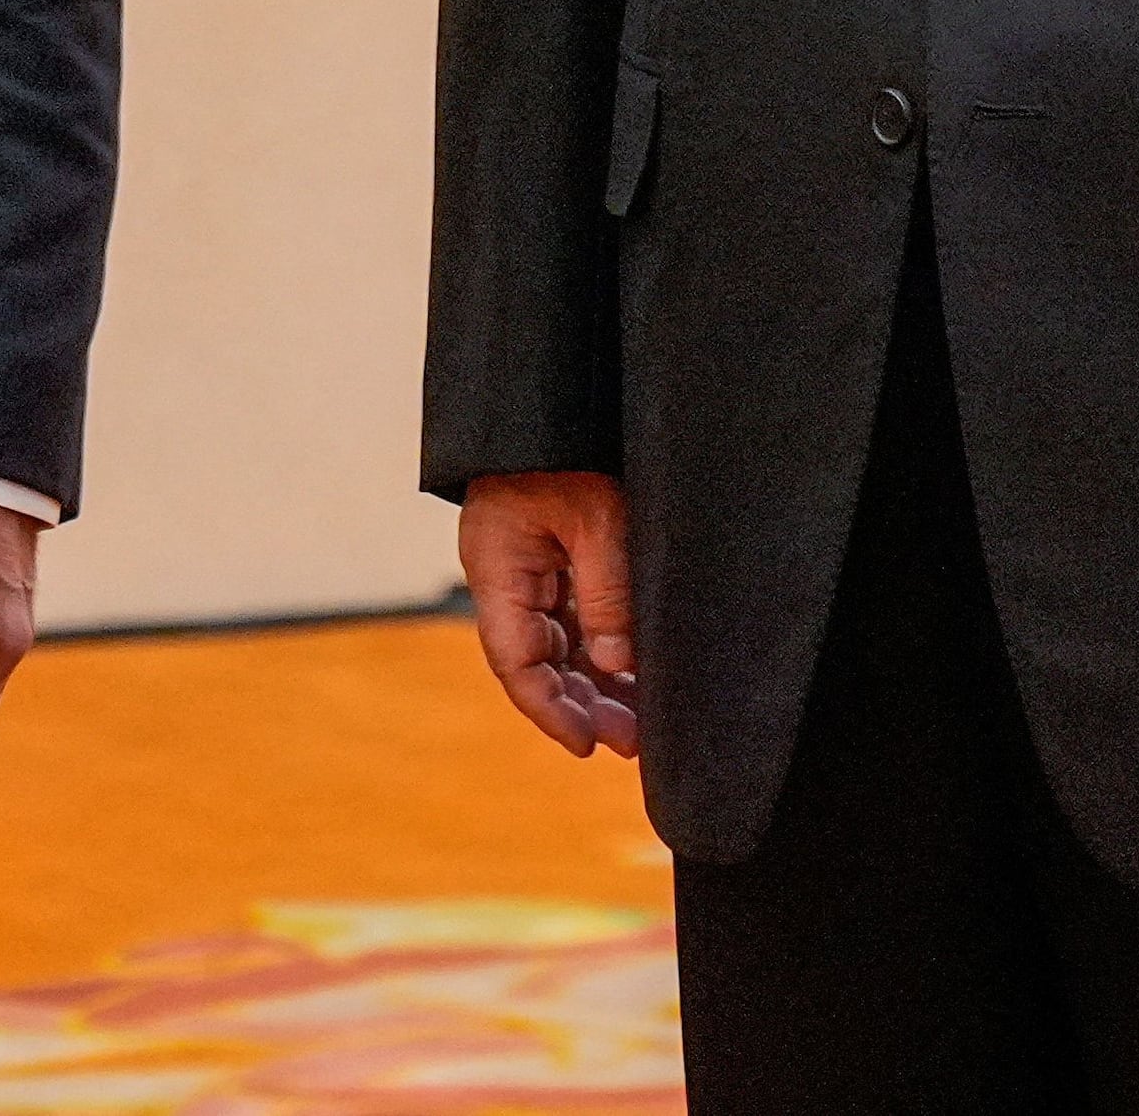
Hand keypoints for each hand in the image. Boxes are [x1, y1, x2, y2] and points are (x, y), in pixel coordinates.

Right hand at [461, 470, 640, 757]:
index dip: (550, 710)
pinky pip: (573, 615)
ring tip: (641, 720)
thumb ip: (608, 595)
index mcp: (497, 567)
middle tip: (632, 740)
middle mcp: (507, 574)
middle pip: (538, 659)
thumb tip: (620, 666)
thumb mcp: (599, 520)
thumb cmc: (571, 448)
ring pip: (559, 642)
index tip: (587, 745)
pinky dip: (601, 646)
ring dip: (595, 681)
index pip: (516, 662)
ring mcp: (530, 565)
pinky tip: (633, 674)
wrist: (556, 392)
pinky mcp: (556, 554)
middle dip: (583, 703)